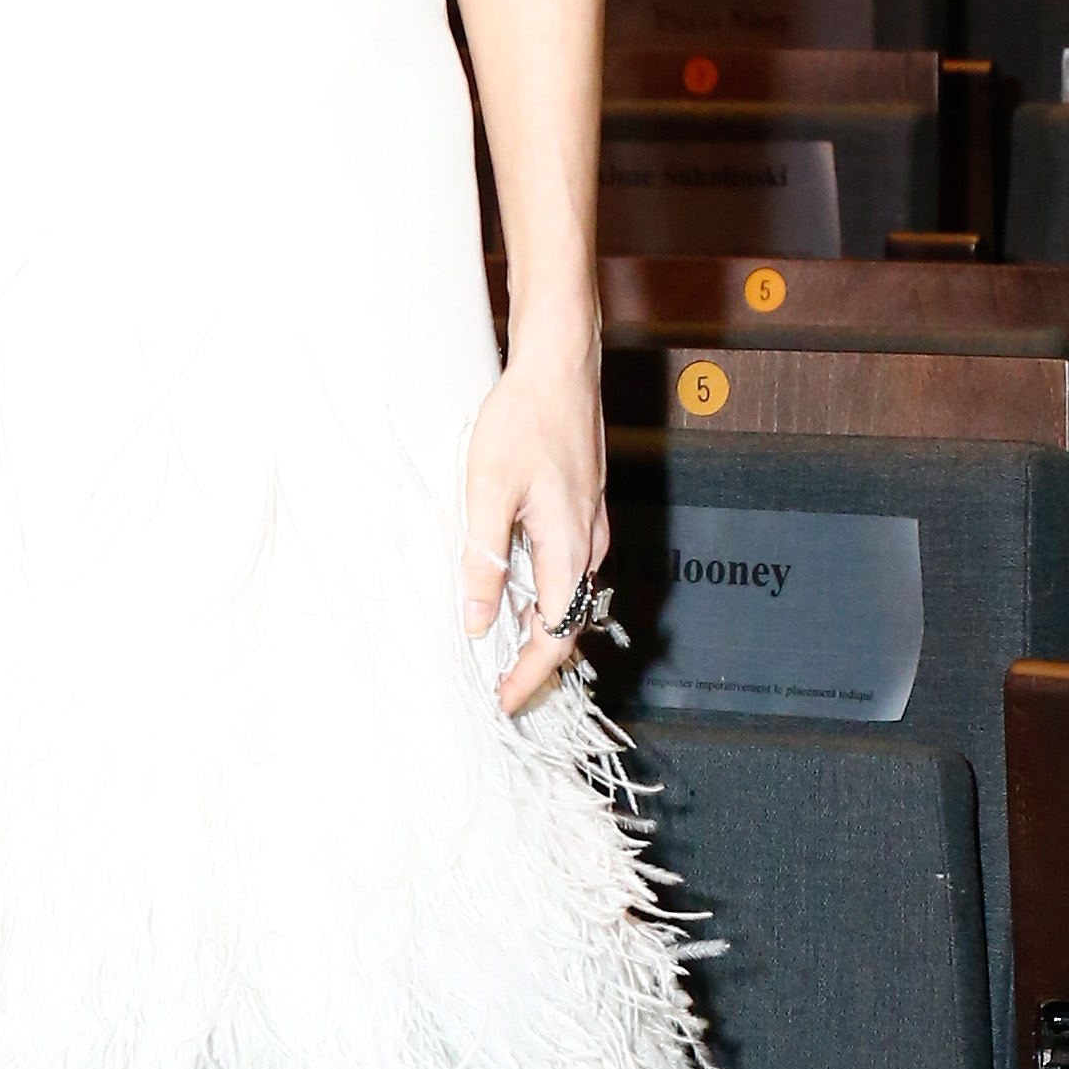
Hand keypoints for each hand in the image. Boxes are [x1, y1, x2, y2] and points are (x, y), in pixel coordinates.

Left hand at [461, 344, 607, 717]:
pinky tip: (510, 586)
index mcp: (569, 547)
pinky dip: (540, 590)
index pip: (556, 632)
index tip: (504, 700)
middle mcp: (589, 543)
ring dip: (534, 623)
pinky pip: (566, 566)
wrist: (559, 367)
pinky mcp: (583, 507)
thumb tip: (477, 621)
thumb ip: (482, 561)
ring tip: (495, 642)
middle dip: (534, 658)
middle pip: (566, 619)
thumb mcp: (486, 493)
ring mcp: (590, 524)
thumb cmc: (522, 421)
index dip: (531, 674)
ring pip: (566, 592)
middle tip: (496, 683)